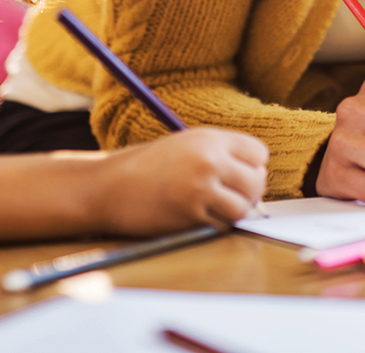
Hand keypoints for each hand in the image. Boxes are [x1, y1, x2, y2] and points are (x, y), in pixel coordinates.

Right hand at [91, 127, 268, 234]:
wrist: (106, 187)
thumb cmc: (143, 167)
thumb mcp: (183, 146)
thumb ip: (218, 155)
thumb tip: (253, 178)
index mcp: (209, 138)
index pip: (258, 153)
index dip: (251, 166)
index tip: (238, 175)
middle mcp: (209, 160)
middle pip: (256, 181)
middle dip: (248, 193)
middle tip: (230, 197)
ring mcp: (201, 188)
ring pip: (243, 207)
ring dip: (233, 212)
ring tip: (212, 208)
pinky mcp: (191, 215)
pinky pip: (221, 225)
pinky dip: (214, 226)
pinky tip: (195, 217)